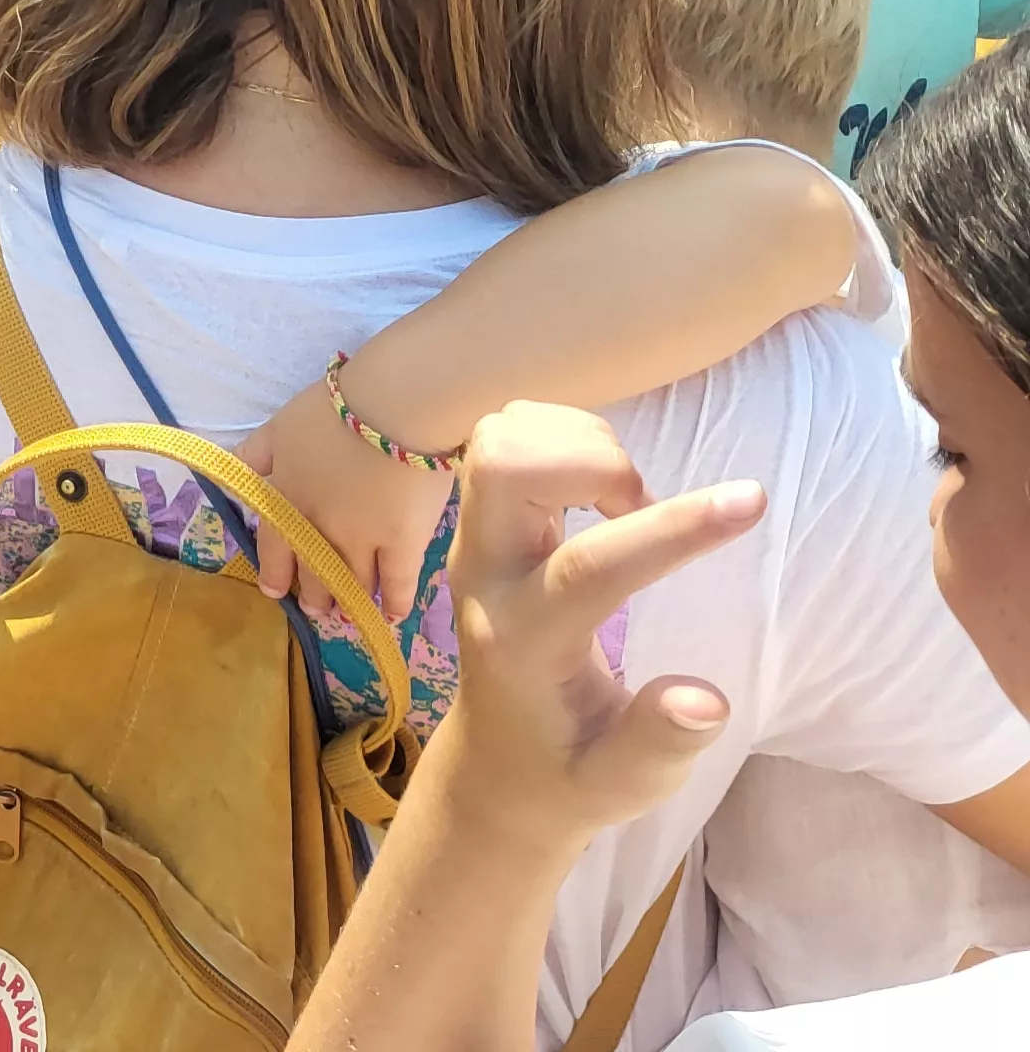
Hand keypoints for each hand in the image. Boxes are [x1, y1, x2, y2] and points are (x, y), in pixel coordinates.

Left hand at [240, 384, 456, 625]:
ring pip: (351, 582)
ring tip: (345, 613)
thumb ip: (253, 455)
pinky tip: (390, 615)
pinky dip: (393, 603)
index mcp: (287, 501)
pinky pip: (397, 583)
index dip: (274, 573)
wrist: (392, 408)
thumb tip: (230, 471)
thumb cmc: (332, 412)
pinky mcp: (404, 543)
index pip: (273, 547)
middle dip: (313, 595)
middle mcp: (319, 529)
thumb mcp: (277, 427)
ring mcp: (362, 540)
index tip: (274, 591)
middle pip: (313, 571)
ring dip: (346, 601)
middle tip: (316, 607)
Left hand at [423, 403, 764, 845]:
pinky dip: (563, 440)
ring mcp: (472, 544)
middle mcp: (484, 578)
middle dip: (594, 459)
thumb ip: (659, 743)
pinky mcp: (479, 526)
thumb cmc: (569, 776)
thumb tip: (706, 699)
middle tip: (643, 507)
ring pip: (500, 439)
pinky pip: (504, 441)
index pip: (588, 568)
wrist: (494, 769)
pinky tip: (600, 493)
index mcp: (524, 643)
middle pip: (502, 466)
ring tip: (625, 500)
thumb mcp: (622, 785)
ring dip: (579, 444)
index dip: (671, 529)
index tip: (752, 501)